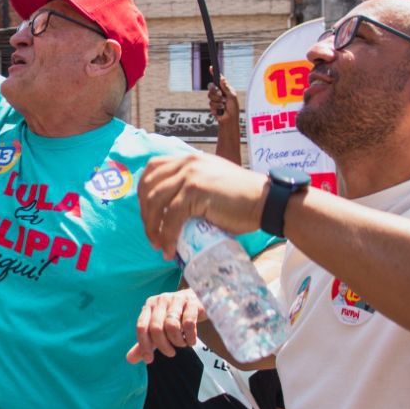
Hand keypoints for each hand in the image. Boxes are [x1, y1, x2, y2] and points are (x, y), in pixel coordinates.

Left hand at [127, 289, 204, 363]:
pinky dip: (190, 337)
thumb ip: (146, 343)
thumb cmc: (174, 317)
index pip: (141, 326)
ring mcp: (177, 300)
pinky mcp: (192, 303)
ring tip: (182, 344)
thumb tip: (129, 359)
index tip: (149, 360)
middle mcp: (161, 301)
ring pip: (172, 326)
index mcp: (150, 306)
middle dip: (163, 346)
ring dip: (178, 341)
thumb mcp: (159, 329)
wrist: (196, 300)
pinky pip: (188, 323)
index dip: (144, 345)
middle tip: (171, 353)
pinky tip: (191, 340)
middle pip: (156, 328)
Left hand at [139, 153, 267, 258]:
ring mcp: (190, 175)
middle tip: (152, 236)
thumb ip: (191, 189)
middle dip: (145, 214)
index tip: (147, 214)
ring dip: (152, 228)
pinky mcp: (196, 191)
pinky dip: (167, 236)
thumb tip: (171, 214)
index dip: (144, 192)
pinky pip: (171, 217)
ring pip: (156, 203)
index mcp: (189, 159)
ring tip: (158, 246)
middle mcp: (187, 163)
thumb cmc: (242, 199)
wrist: (266, 201)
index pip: (153, 168)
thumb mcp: (212, 184)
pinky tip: (170, 249)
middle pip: (149, 186)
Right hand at [207, 67, 238, 119]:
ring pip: (210, 96)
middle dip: (215, 91)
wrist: (230, 120)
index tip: (211, 67)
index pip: (219, 79)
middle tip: (220, 95)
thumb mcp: (232, 96)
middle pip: (211, 87)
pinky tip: (221, 110)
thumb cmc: (234, 108)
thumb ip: (226, 88)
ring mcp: (215, 99)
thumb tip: (222, 79)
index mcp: (225, 89)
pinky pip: (211, 104)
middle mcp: (219, 93)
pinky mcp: (212, 106)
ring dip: (217, 101)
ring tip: (223, 105)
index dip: (214, 73)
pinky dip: (217, 107)